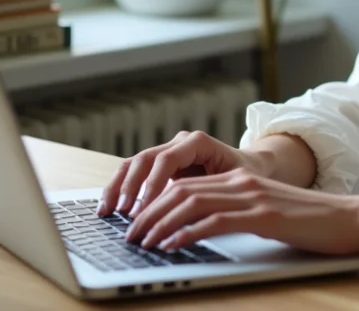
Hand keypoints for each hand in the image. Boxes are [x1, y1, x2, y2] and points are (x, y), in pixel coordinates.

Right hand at [99, 130, 262, 217]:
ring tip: (107, 211)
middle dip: (131, 187)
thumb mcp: (234, 184)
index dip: (152, 184)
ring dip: (118, 187)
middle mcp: (180, 142)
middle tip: (124, 213)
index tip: (143, 209)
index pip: (167, 160)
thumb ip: (210, 194)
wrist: (250, 166)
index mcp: (198, 142)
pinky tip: (109, 206)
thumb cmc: (246, 175)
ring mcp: (168, 150)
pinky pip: (134, 172)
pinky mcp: (159, 163)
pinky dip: (120, 188)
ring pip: (134, 163)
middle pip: (146, 159)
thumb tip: (185, 216)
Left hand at [124, 168, 358, 254]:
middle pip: (180, 190)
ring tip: (141, 241)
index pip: (184, 185)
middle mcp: (241, 183)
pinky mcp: (262, 216)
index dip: (154, 203)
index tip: (135, 223)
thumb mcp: (265, 214)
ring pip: (191, 203)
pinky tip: (171, 245)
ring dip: (159, 223)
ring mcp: (251, 197)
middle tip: (128, 235)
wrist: (348, 218)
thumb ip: (235, 215)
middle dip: (148, 213)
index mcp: (239, 180)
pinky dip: (186, 233)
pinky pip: (214, 222)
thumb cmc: (309, 223)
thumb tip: (197, 231)